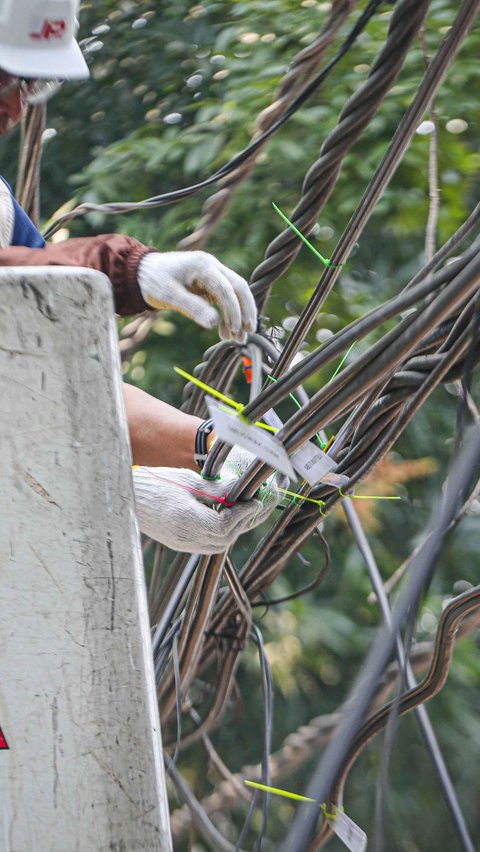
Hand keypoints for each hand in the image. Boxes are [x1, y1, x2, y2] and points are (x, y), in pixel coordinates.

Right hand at [132, 447, 281, 553]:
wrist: (127, 496)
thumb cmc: (156, 483)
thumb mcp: (188, 481)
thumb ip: (215, 488)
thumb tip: (239, 488)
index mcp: (185, 519)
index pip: (224, 525)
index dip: (243, 514)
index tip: (253, 501)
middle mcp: (183, 537)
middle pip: (223, 540)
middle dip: (241, 524)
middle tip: (250, 506)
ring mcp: (180, 544)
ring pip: (216, 546)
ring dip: (231, 531)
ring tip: (238, 513)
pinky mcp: (177, 544)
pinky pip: (205, 545)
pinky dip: (218, 535)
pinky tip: (221, 519)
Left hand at [138, 251, 256, 342]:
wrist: (141, 272)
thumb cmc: (152, 281)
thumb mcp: (168, 295)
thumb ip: (191, 307)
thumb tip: (214, 322)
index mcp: (203, 265)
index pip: (226, 288)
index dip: (234, 310)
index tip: (236, 330)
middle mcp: (212, 266)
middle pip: (239, 288)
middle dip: (245, 312)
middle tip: (246, 335)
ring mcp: (213, 274)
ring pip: (236, 294)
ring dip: (239, 315)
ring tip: (236, 339)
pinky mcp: (210, 283)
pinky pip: (226, 299)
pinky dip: (228, 315)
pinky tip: (224, 332)